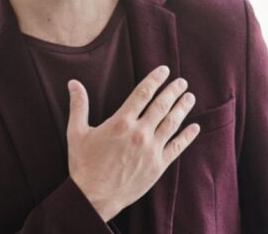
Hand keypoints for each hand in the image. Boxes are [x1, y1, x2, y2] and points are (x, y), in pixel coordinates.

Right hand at [66, 65, 199, 221]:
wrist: (93, 198)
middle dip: (173, 91)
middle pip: (161, 105)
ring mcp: (151, 150)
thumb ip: (78, 105)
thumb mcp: (76, 133)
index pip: (143, 93)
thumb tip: (73, 83)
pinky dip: (187, 136)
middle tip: (182, 82)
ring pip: (172, 123)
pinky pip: (176, 147)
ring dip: (182, 108)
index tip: (164, 70)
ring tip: (190, 97)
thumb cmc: (84, 165)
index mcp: (121, 122)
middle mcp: (139, 133)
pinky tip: (195, 127)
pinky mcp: (158, 166)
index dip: (155, 79)